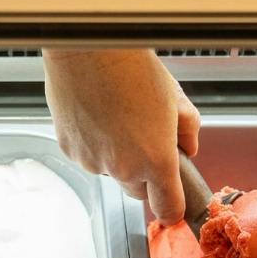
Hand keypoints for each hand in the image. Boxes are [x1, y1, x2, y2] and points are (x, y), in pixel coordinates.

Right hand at [43, 48, 200, 222]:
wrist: (90, 49)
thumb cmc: (133, 68)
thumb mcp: (176, 99)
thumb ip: (188, 132)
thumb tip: (187, 147)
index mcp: (156, 160)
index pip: (167, 208)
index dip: (173, 208)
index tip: (174, 202)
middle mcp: (122, 168)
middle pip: (137, 191)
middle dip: (144, 174)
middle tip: (145, 139)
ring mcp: (92, 161)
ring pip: (110, 171)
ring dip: (117, 156)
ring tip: (117, 117)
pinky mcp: (69, 149)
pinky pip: (88, 156)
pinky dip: (94, 143)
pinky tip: (97, 114)